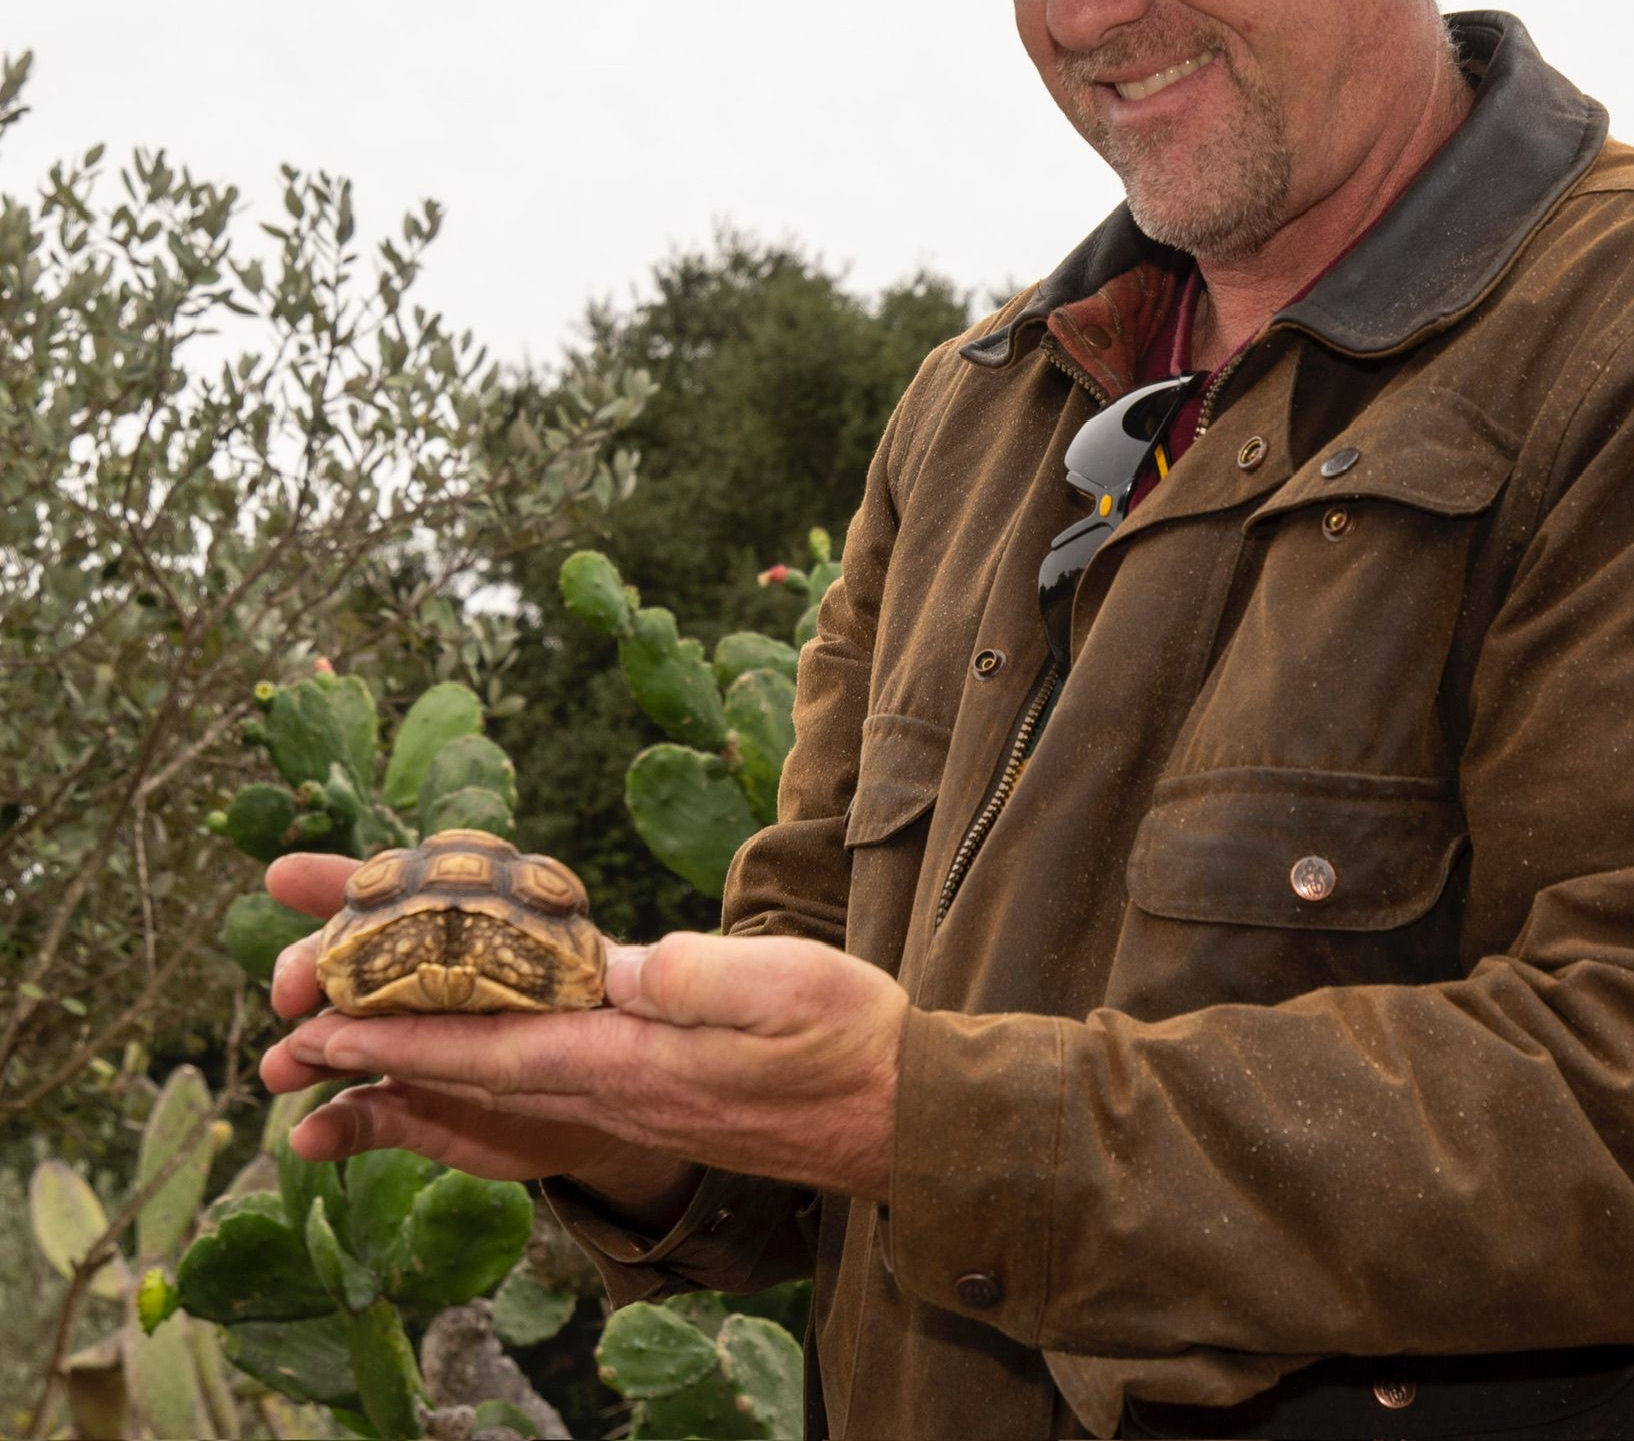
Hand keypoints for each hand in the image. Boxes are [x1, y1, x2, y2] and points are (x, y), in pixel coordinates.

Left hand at [258, 852, 906, 1205]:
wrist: (903, 1113)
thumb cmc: (852, 1044)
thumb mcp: (786, 989)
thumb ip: (698, 976)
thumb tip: (621, 964)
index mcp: (635, 1064)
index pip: (494, 1047)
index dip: (400, 1034)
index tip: (316, 1023)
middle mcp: (617, 1088)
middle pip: (476, 1067)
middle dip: (378, 1047)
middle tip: (286, 1031)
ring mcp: (633, 1096)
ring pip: (500, 1074)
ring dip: (414, 1058)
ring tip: (339, 1041)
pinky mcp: (652, 1090)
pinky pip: (544, 1075)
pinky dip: (479, 1060)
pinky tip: (463, 1048)